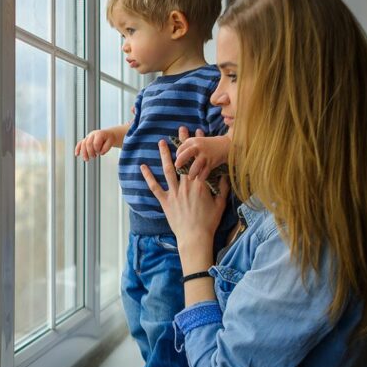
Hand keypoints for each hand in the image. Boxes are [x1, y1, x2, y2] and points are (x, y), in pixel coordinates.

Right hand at [74, 129, 115, 160]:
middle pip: (87, 143)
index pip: (95, 143)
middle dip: (90, 152)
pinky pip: (80, 143)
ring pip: (83, 144)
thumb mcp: (111, 142)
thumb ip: (106, 148)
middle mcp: (92, 134)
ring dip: (84, 153)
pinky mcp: (86, 140)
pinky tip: (76, 154)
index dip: (97, 149)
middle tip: (94, 157)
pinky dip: (77, 149)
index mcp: (99, 134)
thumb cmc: (109, 138)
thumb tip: (100, 153)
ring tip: (87, 159)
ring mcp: (88, 137)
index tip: (100, 153)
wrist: (107, 134)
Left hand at [140, 139, 228, 265]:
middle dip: (181, 143)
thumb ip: (222, 188)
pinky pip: (154, 187)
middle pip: (183, 160)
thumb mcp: (220, 203)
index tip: (198, 133)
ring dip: (164, 155)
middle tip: (180, 129)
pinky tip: (142, 166)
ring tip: (161, 142)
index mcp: (199, 184)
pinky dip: (148, 176)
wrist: (195, 237)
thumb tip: (223, 175)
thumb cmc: (209, 222)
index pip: (198, 159)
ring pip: (168, 169)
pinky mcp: (165, 201)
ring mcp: (174, 193)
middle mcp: (185, 185)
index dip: (198, 146)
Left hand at [174, 126, 230, 180]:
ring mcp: (205, 154)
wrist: (226, 145)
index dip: (178, 154)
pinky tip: (200, 179)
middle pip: (187, 153)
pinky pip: (205, 171)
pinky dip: (202, 176)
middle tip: (177, 166)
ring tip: (190, 178)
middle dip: (181, 159)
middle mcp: (198, 147)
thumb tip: (178, 157)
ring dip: (193, 172)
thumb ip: (188, 147)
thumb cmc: (208, 145)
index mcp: (193, 141)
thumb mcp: (198, 142)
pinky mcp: (212, 161)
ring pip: (197, 164)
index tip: (178, 161)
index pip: (181, 148)